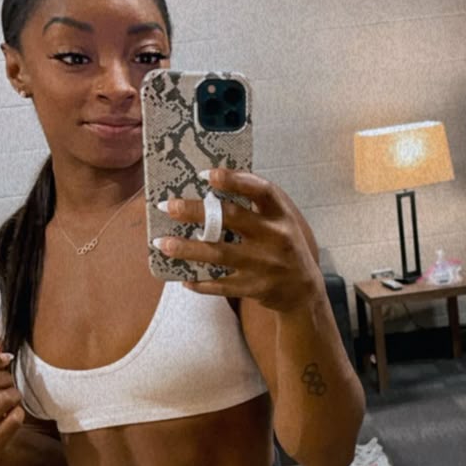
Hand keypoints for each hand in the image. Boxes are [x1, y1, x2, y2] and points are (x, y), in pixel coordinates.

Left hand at [154, 168, 323, 313]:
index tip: (207, 174)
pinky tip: (183, 278)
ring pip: (219, 254)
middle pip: (231, 219)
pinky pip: (221, 285)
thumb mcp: (280, 220)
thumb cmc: (283, 246)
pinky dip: (200, 282)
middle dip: (195, 212)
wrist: (303, 290)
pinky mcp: (254, 288)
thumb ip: (255, 205)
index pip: (260, 190)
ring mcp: (264, 264)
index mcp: (281, 215)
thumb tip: (210, 185)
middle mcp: (274, 237)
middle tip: (168, 206)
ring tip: (161, 243)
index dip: (234, 180)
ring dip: (187, 248)